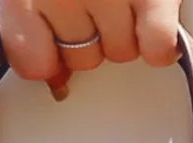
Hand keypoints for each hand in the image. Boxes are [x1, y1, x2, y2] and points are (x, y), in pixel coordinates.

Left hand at [0, 0, 180, 98]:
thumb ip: (33, 29)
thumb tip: (58, 84)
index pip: (32, 64)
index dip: (47, 57)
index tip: (55, 39)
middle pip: (83, 60)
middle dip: (92, 37)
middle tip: (98, 2)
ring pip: (122, 53)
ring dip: (128, 32)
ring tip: (126, 0)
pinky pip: (156, 47)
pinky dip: (159, 43)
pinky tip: (155, 21)